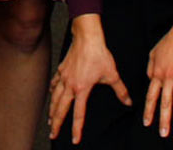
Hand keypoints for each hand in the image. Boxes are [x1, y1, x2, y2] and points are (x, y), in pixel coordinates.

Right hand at [49, 16, 130, 142]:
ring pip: (54, 97)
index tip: (74, 139)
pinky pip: (54, 83)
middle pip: (60, 108)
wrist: (87, 38)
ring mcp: (64, 77)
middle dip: (56, 122)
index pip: (78, 113)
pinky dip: (52, 91)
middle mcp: (70, 85)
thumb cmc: (99, 55)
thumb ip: (120, 91)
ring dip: (52, 109)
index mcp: (82, 89)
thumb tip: (128, 101)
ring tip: (50, 119)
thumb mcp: (112, 75)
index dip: (76, 128)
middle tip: (52, 133)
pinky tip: (52, 94)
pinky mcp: (62, 69)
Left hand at [144, 27, 172, 135]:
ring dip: (168, 116)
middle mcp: (164, 77)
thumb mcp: (153, 54)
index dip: (150, 107)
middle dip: (159, 117)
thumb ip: (151, 68)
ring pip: (170, 100)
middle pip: (161, 100)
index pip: (151, 93)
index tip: (148, 120)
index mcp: (155, 72)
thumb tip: (150, 78)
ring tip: (168, 129)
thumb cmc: (168, 44)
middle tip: (160, 132)